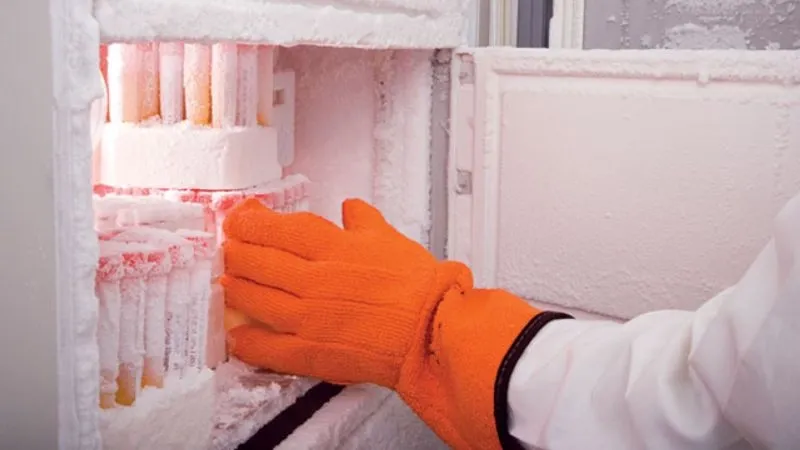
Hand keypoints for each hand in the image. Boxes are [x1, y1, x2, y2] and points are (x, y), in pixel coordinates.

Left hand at [221, 198, 470, 386]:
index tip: (240, 219)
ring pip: (255, 299)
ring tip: (227, 284)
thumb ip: (364, 222)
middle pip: (258, 261)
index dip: (251, 222)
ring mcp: (308, 318)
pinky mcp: (312, 353)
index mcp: (332, 248)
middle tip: (229, 249)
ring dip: (236, 289)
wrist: (432, 332)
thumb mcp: (391, 239)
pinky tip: (237, 336)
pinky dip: (248, 342)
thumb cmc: (418, 288)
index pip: (278, 228)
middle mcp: (313, 280)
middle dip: (237, 252)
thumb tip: (351, 208)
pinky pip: (269, 347)